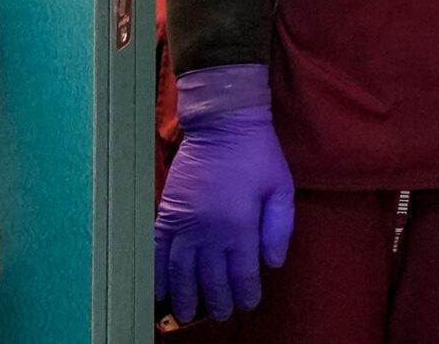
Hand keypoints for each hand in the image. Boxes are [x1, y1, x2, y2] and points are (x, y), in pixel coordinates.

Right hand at [154, 65, 296, 324]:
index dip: (245, 293)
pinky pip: (156, 251)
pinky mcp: (166, 213)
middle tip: (221, 314)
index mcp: (240, 226)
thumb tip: (273, 264)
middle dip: (217, 300)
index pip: (242, 273)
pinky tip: (159, 289)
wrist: (223, 123)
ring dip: (185, 295)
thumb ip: (280, 228)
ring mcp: (184, 224)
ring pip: (181, 271)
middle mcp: (209, 231)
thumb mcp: (282, 188)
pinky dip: (156, 273)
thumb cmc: (258, 154)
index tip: (248, 304)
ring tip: (188, 313)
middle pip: (210, 278)